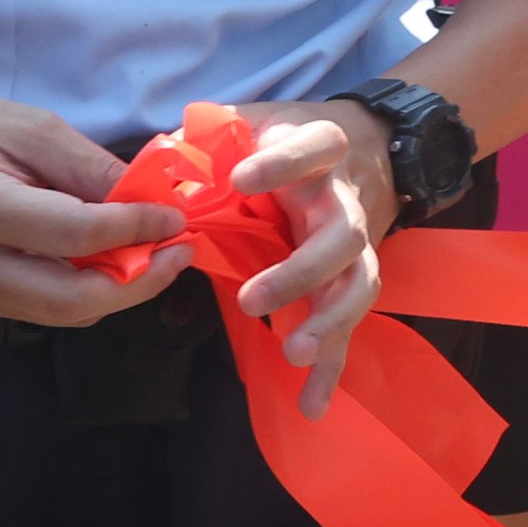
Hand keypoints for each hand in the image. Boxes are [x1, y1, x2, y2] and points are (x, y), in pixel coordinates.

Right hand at [0, 96, 190, 326]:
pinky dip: (85, 290)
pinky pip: (41, 309)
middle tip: (180, 252)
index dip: (137, 230)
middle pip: (72, 300)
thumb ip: (86, 168)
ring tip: (154, 253)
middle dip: (141, 281)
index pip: (74, 235)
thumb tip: (152, 199)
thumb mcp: (24, 127)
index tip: (177, 217)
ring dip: (119, 290)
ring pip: (62, 313)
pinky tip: (107, 259)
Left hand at [217, 103, 391, 417]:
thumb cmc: (289, 139)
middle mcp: (343, 199)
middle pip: (341, 236)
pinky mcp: (352, 280)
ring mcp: (355, 244)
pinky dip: (333, 369)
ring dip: (330, 322)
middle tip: (253, 300)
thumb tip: (158, 154)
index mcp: (319, 150)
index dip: (282, 163)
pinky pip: (349, 328)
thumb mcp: (254, 120)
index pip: (311, 149)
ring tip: (295, 353)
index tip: (241, 178)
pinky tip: (312, 406)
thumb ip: (209, 135)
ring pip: (359, 284)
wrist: (369, 146)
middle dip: (302, 271)